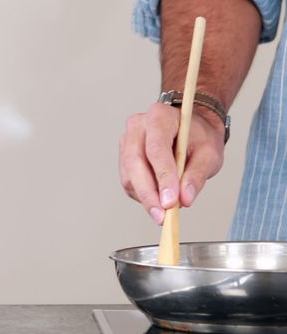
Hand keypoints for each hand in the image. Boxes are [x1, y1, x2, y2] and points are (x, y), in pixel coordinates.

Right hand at [119, 102, 224, 223]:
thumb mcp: (210, 154)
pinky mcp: (123, 158)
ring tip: (165, 211)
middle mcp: (137, 127)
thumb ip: (197, 176)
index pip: (156, 149)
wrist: (191, 129)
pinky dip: (143, 195)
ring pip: (129, 176)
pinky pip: (128, 182)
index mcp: (159, 117)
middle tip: (162, 216)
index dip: (163, 177)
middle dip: (149, 194)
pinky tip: (158, 198)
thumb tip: (184, 199)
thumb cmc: (200, 137)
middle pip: (136, 163)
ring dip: (146, 197)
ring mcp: (126, 141)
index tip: (171, 202)